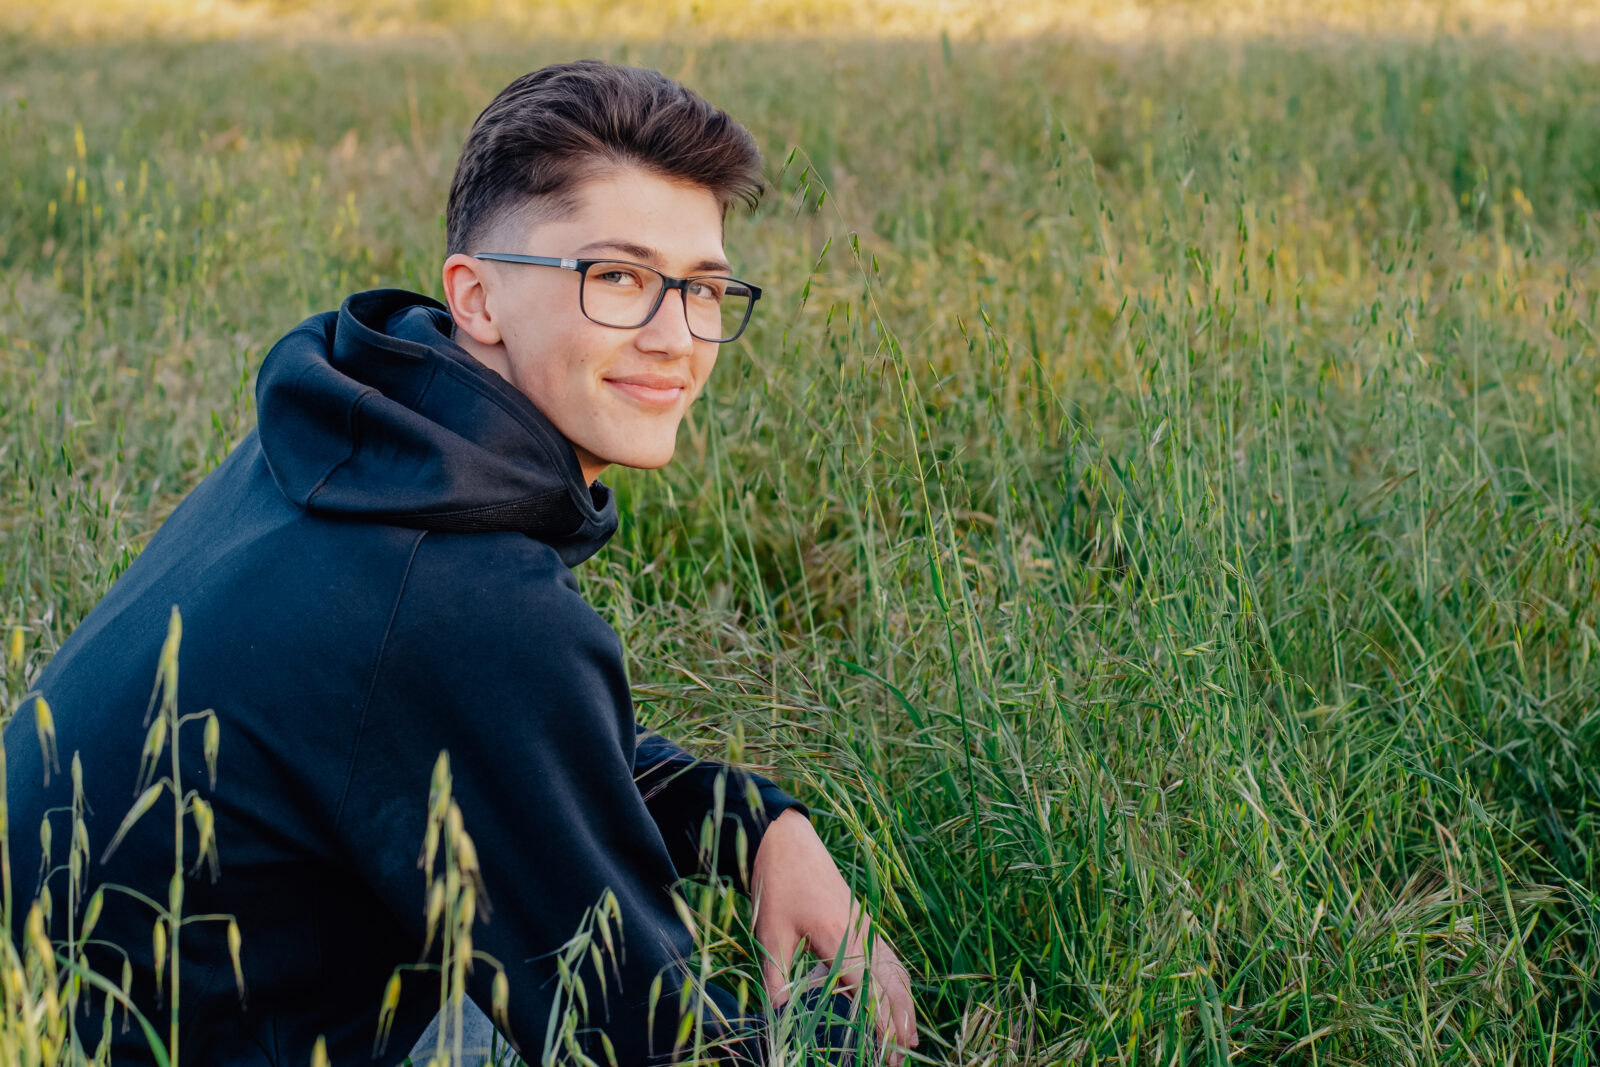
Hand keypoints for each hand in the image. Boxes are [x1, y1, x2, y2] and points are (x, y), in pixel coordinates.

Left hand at [749, 809, 917, 1064]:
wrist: (787, 840)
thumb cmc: (777, 885)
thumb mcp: (770, 933)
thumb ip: (776, 976)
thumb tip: (778, 1013)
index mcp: (838, 936)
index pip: (868, 989)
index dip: (878, 1023)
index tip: (885, 1051)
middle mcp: (861, 932)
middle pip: (890, 985)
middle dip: (897, 1025)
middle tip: (899, 1060)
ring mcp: (867, 925)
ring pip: (896, 973)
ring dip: (905, 1008)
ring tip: (910, 1041)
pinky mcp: (865, 921)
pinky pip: (890, 958)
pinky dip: (900, 985)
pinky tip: (901, 1000)